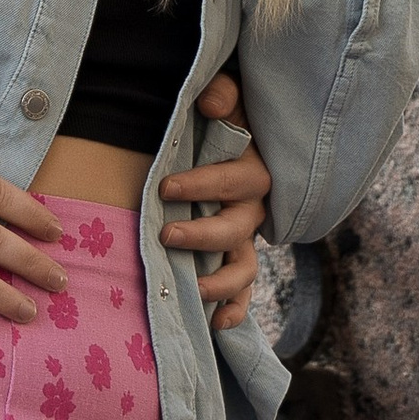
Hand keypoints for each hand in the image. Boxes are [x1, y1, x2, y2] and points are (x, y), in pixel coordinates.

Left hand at [158, 66, 269, 331]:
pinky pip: (244, 289)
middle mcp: (253, 207)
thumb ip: (225, 95)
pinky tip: (217, 324)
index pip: (233, 181)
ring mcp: (247, 236)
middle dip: (203, 236)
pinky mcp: (238, 255)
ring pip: (244, 267)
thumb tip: (212, 104)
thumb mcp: (229, 98)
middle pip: (238, 229)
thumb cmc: (225, 118)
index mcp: (252, 169)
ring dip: (220, 283)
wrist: (238, 137)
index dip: (202, 186)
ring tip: (191, 289)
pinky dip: (234, 309)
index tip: (165, 188)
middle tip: (166, 236)